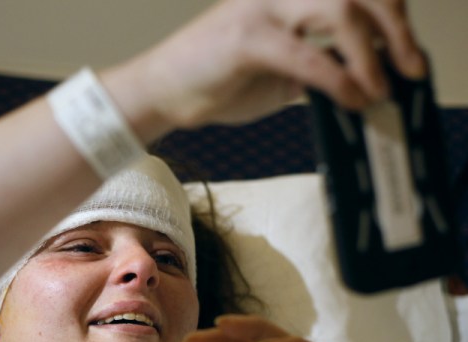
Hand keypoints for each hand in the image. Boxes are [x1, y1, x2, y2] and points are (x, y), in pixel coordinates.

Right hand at [134, 0, 425, 126]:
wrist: (160, 91)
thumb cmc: (215, 82)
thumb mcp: (279, 73)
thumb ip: (316, 68)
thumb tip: (358, 81)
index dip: (391, 18)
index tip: (408, 55)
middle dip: (394, 28)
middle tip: (411, 68)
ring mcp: (262, 9)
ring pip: (339, 9)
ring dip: (370, 54)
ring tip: (378, 90)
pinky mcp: (247, 39)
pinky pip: (307, 55)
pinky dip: (338, 80)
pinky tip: (352, 100)